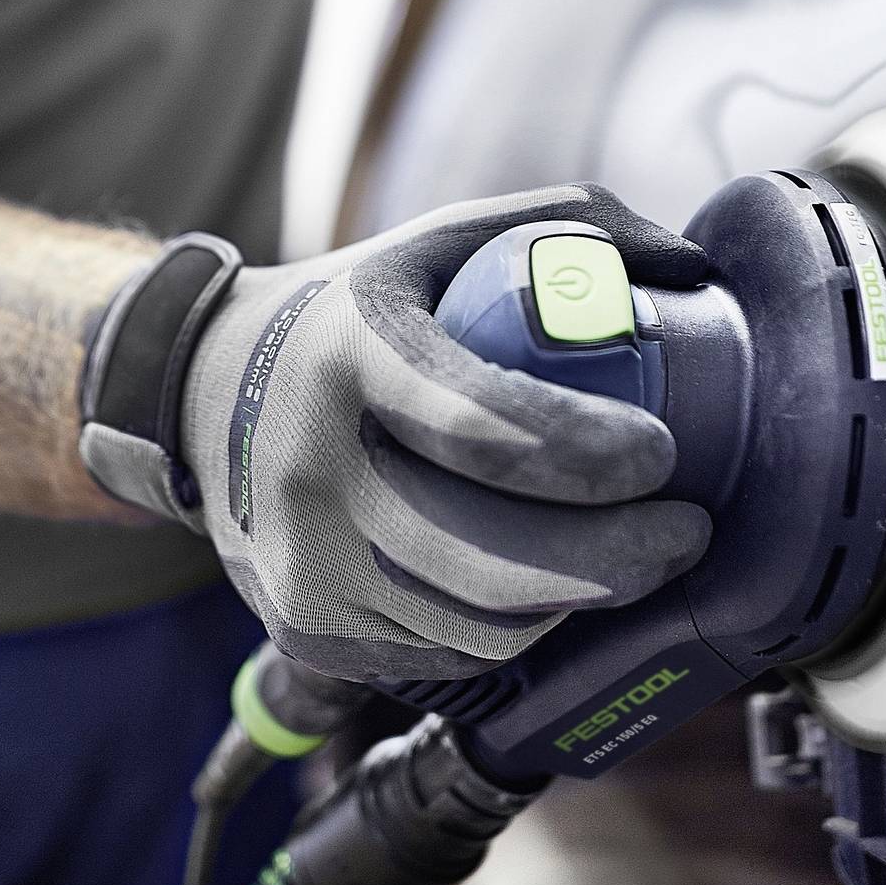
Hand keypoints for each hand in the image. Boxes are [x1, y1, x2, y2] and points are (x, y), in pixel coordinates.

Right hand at [79, 186, 713, 683]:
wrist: (196, 394)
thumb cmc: (348, 314)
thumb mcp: (434, 242)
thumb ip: (564, 229)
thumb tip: (689, 266)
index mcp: (352, 355)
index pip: (480, 424)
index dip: (586, 453)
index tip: (661, 455)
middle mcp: (314, 465)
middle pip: (489, 556)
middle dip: (615, 558)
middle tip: (684, 533)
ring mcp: (302, 559)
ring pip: (479, 624)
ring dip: (576, 601)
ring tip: (626, 558)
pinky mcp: (304, 626)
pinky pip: (443, 654)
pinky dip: (515, 631)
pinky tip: (548, 590)